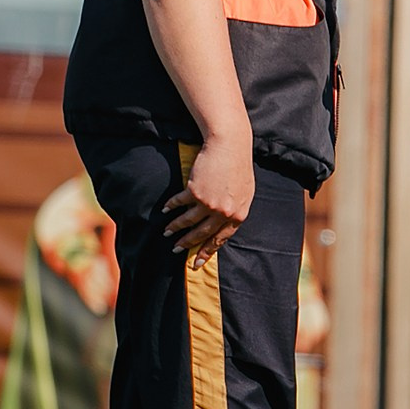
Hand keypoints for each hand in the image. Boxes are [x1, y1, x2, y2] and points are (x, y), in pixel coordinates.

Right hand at [164, 134, 254, 263]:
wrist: (230, 146)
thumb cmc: (239, 167)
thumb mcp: (244, 192)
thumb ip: (234, 209)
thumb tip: (222, 221)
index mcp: (239, 215)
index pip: (221, 239)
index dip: (207, 251)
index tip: (197, 262)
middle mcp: (224, 212)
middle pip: (202, 234)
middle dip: (187, 243)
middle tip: (176, 250)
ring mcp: (209, 203)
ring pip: (188, 221)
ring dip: (175, 227)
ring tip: (167, 232)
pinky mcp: (195, 192)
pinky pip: (179, 203)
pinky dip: (171, 206)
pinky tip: (165, 209)